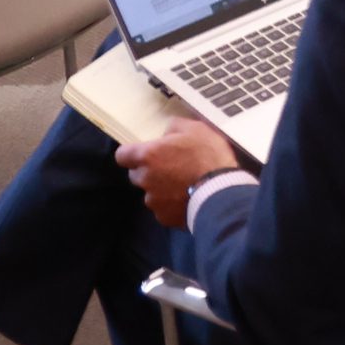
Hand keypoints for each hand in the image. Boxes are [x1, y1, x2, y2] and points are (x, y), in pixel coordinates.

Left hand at [116, 118, 241, 229]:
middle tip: (170, 167)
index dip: (131, 153)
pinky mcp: (164, 218)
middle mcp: (145, 179)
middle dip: (148, 171)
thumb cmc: (208, 156)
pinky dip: (171, 205)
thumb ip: (175, 127)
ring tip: (183, 186)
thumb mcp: (196, 129)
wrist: (222, 192)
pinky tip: (188, 199)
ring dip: (161, 189)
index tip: (145, 153)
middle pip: (136, 175)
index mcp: (148, 156)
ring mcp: (153, 201)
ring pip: (150, 193)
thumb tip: (166, 132)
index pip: (122, 155)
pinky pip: (163, 209)